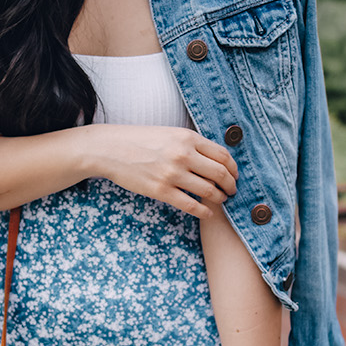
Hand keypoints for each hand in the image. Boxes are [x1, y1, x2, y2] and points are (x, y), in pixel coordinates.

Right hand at [88, 124, 237, 218]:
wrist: (110, 149)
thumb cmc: (140, 140)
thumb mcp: (169, 133)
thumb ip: (192, 144)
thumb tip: (215, 158)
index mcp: (187, 138)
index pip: (223, 155)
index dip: (233, 168)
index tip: (235, 175)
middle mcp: (183, 155)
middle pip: (220, 174)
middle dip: (231, 185)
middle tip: (232, 191)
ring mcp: (172, 174)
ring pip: (209, 191)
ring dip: (219, 198)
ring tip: (220, 200)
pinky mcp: (161, 191)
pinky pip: (191, 205)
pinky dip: (204, 211)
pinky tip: (207, 212)